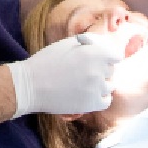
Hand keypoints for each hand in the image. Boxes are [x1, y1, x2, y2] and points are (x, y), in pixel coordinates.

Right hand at [9, 34, 123, 117]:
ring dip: (101, 85)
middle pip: (111, 71)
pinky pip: (106, 101)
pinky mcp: (91, 104)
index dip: (108, 58)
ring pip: (109, 86)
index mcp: (93, 53)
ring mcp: (95, 88)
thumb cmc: (47, 61)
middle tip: (86, 73)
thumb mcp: (68, 44)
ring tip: (85, 84)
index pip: (116, 56)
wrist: (30, 85)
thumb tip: (104, 46)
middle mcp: (97, 70)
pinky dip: (100, 98)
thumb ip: (90, 44)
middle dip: (101, 71)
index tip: (101, 61)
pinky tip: (89, 95)